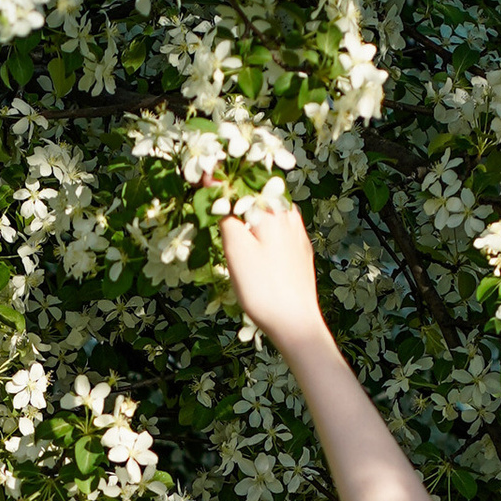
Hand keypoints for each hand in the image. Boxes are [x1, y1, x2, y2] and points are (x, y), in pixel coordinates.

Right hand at [217, 189, 329, 349]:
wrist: (294, 322)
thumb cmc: (261, 288)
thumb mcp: (236, 248)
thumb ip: (225, 212)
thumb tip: (214, 183)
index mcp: (272, 209)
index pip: (242, 181)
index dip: (220, 179)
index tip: (200, 179)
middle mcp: (288, 214)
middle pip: (258, 191)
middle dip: (236, 191)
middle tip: (211, 195)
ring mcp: (297, 231)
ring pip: (269, 207)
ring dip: (250, 206)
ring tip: (230, 214)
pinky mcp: (300, 248)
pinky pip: (279, 224)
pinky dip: (262, 222)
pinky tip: (253, 235)